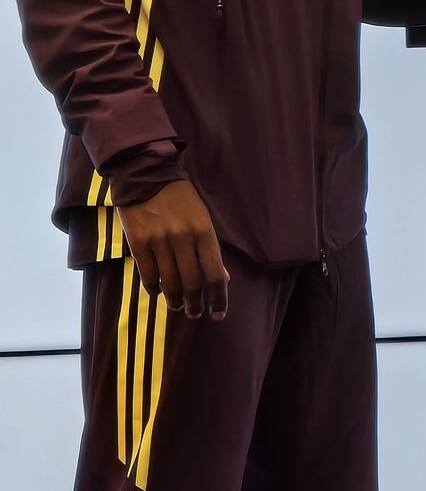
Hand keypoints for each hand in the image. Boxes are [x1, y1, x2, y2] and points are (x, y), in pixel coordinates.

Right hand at [115, 180, 228, 320]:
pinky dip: (155, 289)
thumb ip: (210, 249)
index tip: (218, 314)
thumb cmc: (180, 199)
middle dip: (195, 304)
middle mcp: (182, 239)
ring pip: (169, 283)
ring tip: (178, 307)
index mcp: (203, 232)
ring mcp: (158, 243)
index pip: (214, 274)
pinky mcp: (138, 244)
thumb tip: (222, 279)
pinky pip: (148, 276)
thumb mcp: (202, 218)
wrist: (145, 177)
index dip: (218, 298)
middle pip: (191, 284)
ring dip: (175, 301)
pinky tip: (159, 292)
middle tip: (195, 313)